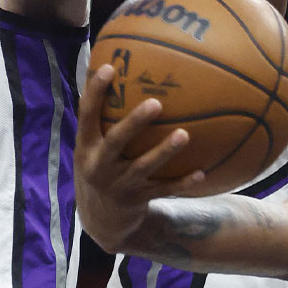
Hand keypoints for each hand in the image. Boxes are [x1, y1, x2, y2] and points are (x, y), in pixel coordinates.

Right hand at [75, 64, 204, 253]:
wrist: (101, 220)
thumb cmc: (103, 167)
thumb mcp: (94, 147)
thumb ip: (104, 118)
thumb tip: (120, 71)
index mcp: (86, 147)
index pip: (86, 115)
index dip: (95, 91)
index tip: (110, 67)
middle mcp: (98, 166)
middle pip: (115, 142)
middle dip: (134, 124)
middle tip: (156, 103)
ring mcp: (118, 185)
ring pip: (143, 167)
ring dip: (164, 151)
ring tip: (185, 134)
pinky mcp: (137, 200)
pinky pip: (163, 190)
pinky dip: (182, 183)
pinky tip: (202, 173)